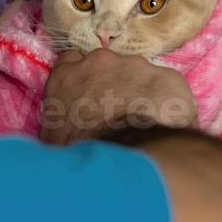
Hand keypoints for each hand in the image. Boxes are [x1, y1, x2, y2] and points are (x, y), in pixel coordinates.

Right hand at [39, 46, 198, 144]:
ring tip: (145, 124)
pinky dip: (167, 104)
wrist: (125, 159)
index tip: (90, 95)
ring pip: (141, 76)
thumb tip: (67, 126)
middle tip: (119, 114)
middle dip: (114, 85)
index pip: (71, 62)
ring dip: (142, 94)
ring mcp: (137, 66)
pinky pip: (168, 89)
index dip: (84, 78)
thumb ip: (60, 118)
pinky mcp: (168, 77)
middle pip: (110, 67)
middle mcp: (101, 62)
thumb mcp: (53, 139)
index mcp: (68, 76)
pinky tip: (165, 126)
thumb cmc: (81, 155)